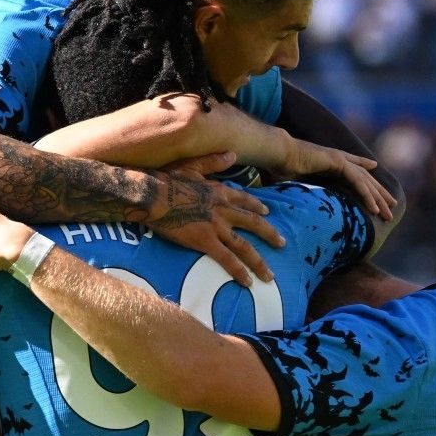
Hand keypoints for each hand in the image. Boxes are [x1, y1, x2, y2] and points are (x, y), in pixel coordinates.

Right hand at [147, 152, 282, 285]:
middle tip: (282, 243)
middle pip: (253, 224)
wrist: (154, 195)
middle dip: (270, 234)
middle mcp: (224, 210)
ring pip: (244, 246)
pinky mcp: (205, 241)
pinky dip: (239, 271)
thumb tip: (232, 153)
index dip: (256, 206)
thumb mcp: (193, 165)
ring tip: (269, 275)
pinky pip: (226, 259)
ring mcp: (217, 227)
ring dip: (259, 262)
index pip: (244, 200)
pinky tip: (247, 282)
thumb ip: (213, 161)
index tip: (267, 212)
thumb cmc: (167, 179)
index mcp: (220, 191)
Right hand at [284, 142, 395, 221]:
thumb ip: (305, 187)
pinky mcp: (339, 163)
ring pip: (366, 182)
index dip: (366, 174)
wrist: (278, 153)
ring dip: (378, 199)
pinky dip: (366, 196)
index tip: (377, 180)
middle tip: (391, 206)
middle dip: (379, 193)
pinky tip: (374, 208)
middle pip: (366, 178)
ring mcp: (340, 159)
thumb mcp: (297, 179)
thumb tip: (297, 200)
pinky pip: (358, 182)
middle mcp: (339, 158)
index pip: (354, 168)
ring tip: (388, 213)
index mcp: (330, 160)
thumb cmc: (281, 166)